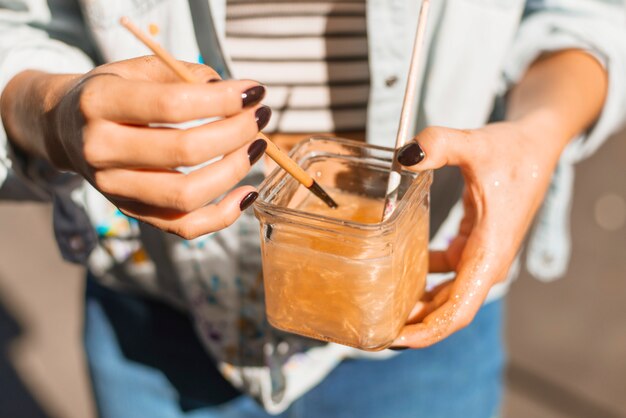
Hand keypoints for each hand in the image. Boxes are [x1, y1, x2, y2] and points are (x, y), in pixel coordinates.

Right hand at [1, 56, 270, 237]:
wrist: (67, 128)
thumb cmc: (114, 92)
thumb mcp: (139, 68)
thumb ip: (185, 73)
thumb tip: (234, 95)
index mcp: (99, 103)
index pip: (172, 105)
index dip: (222, 100)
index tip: (255, 92)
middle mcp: (101, 150)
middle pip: (183, 151)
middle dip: (235, 133)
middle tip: (259, 119)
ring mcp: (115, 189)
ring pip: (186, 195)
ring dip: (234, 171)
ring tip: (256, 147)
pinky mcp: (134, 212)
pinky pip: (185, 226)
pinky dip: (224, 215)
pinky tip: (247, 192)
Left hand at [392, 122, 562, 347]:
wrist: (536, 145)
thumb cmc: (514, 150)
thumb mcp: (476, 144)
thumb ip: (440, 145)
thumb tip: (404, 156)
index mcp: (490, 251)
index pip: (459, 308)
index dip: (429, 330)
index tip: (399, 339)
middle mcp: (486, 261)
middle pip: (448, 309)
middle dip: (416, 325)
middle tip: (375, 331)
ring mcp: (480, 256)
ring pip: (447, 294)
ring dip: (419, 305)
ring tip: (382, 309)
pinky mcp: (473, 246)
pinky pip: (445, 273)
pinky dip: (424, 279)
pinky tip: (398, 275)